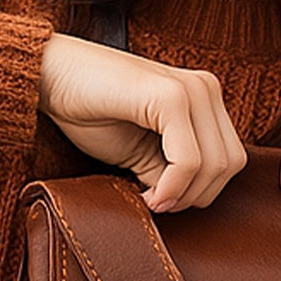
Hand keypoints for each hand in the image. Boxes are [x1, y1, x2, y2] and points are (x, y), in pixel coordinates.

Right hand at [37, 33, 246, 212]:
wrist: (50, 77)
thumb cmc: (90, 111)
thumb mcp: (144, 151)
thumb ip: (174, 171)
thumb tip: (190, 201)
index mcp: (204, 97)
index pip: (231, 159)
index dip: (201, 191)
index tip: (163, 201)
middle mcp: (205, 88)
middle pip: (230, 164)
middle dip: (195, 196)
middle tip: (156, 203)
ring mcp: (191, 89)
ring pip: (216, 165)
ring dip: (183, 195)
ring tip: (149, 198)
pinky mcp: (170, 96)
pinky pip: (189, 161)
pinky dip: (171, 187)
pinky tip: (147, 193)